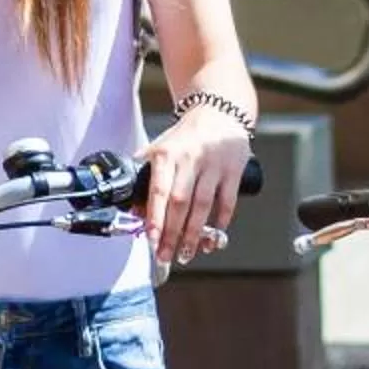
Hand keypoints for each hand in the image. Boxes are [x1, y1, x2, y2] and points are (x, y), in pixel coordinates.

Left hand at [142, 115, 247, 268]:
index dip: (155, 219)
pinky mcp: (234, 170)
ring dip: (194, 234)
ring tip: (186, 253)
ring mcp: (214, 164)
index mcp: (167, 154)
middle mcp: (190, 158)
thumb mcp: (159, 149)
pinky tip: (213, 238)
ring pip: (203, 206)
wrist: (218, 112)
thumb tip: (134, 210)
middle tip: (165, 256)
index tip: (151, 241)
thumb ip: (145, 176)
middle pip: (180, 203)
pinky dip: (220, 222)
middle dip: (172, 234)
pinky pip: (227, 202)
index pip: (159, 192)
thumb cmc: (185, 137)